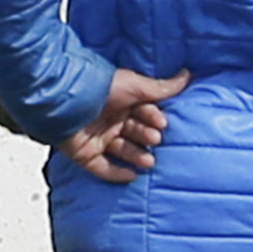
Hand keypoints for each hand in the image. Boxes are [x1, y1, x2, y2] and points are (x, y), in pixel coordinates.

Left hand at [65, 67, 189, 182]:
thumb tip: (187, 75)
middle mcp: (109, 119)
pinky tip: (132, 176)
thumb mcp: (135, 86)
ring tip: (149, 161)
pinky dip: (117, 173)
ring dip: (137, 156)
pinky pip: (103, 168)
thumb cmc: (99, 87)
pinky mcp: (85, 154)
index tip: (161, 123)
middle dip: (146, 137)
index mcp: (121, 102)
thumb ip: (161, 88)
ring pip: (122, 151)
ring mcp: (97, 137)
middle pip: (134, 133)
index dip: (153, 119)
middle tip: (154, 139)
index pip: (143, 113)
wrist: (65, 98)